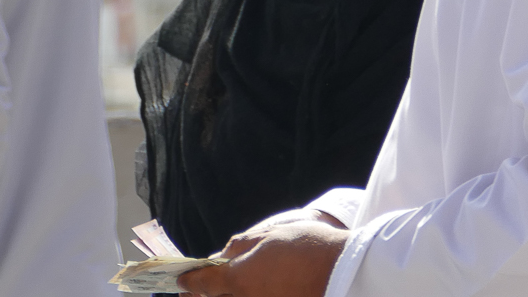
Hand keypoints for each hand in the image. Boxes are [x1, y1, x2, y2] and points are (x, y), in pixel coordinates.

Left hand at [179, 211, 348, 296]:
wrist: (345, 271)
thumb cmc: (307, 247)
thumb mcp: (268, 236)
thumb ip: (240, 246)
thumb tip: (222, 254)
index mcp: (238, 279)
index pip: (203, 283)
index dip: (189, 281)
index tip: (182, 279)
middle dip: (201, 295)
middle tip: (190, 292)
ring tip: (218, 290)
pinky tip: (247, 291)